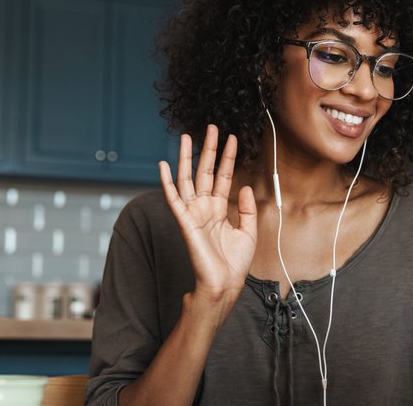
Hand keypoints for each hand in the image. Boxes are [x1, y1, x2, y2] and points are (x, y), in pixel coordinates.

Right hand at [159, 125, 257, 306]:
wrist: (224, 284)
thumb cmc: (233, 264)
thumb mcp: (248, 232)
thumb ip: (246, 208)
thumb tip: (244, 186)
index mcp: (219, 209)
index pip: (223, 176)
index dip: (228, 158)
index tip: (232, 139)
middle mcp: (204, 207)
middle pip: (205, 171)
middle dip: (208, 149)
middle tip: (211, 127)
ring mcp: (193, 213)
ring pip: (187, 179)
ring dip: (186, 158)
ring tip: (187, 137)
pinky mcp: (185, 222)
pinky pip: (173, 198)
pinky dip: (166, 182)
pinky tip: (163, 165)